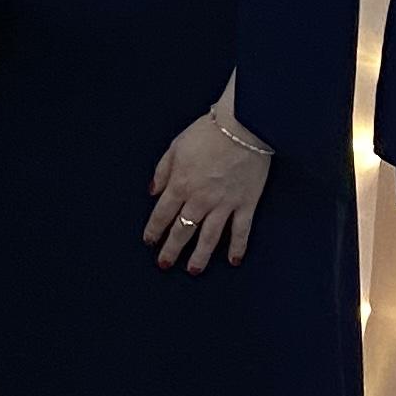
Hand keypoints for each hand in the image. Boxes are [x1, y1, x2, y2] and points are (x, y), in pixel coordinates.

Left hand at [145, 110, 268, 272]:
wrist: (243, 124)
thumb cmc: (208, 131)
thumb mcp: (176, 146)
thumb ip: (163, 171)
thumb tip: (153, 192)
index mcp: (180, 184)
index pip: (162, 214)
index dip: (154, 230)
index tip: (149, 242)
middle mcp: (200, 199)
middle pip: (182, 231)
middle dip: (171, 250)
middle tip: (165, 265)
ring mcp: (224, 204)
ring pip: (209, 237)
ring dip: (199, 256)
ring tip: (193, 270)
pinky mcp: (246, 203)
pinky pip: (241, 230)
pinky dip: (237, 247)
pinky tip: (233, 261)